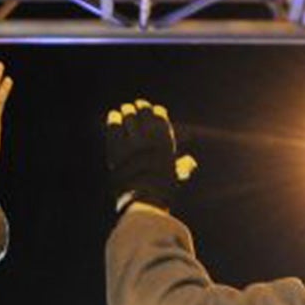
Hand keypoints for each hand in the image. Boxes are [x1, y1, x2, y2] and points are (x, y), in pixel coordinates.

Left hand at [104, 100, 198, 214]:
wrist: (143, 198)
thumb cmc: (164, 189)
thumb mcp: (178, 177)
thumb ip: (184, 166)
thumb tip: (190, 161)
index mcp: (165, 139)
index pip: (160, 114)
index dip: (157, 112)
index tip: (155, 111)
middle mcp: (149, 135)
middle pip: (143, 111)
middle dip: (141, 107)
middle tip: (137, 106)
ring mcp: (131, 140)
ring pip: (128, 117)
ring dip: (127, 112)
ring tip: (125, 110)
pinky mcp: (115, 146)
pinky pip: (113, 126)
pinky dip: (113, 119)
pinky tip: (114, 116)